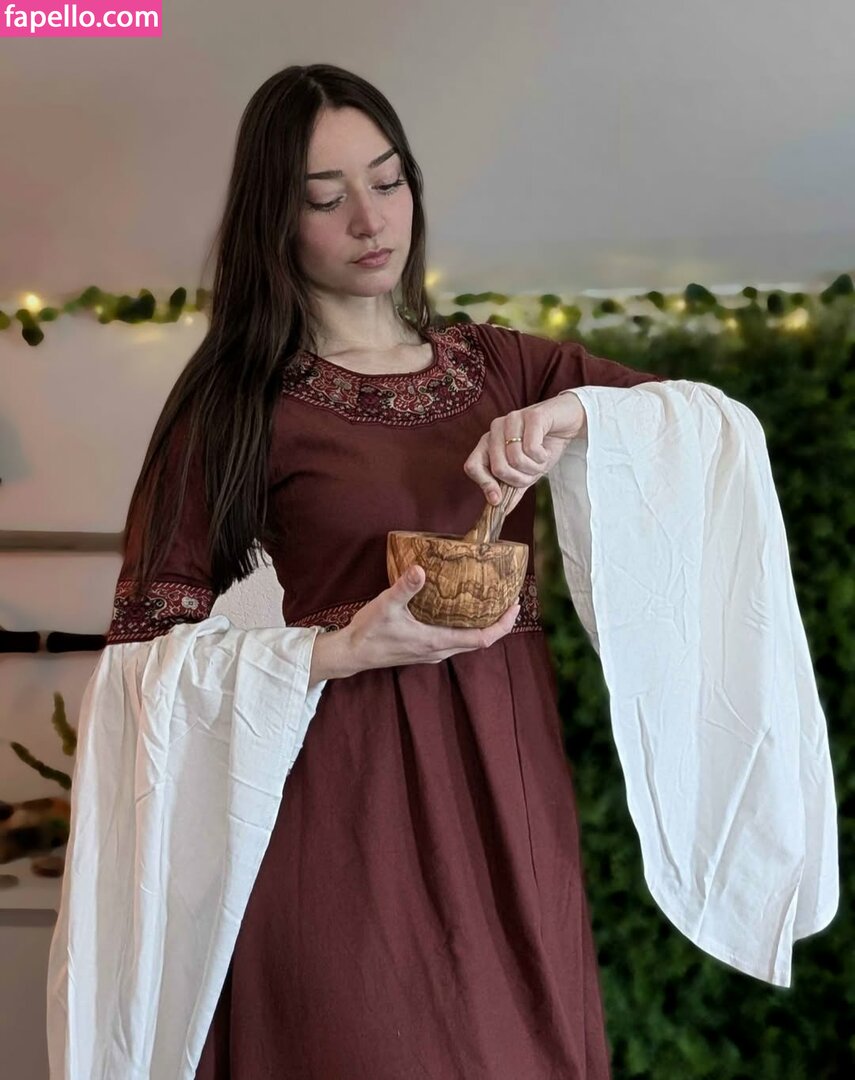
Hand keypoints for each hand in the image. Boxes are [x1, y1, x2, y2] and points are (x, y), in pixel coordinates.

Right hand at [316, 565, 521, 678]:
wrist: (351, 653)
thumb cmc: (368, 632)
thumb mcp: (386, 606)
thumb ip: (405, 587)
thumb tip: (421, 569)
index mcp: (436, 642)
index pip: (481, 639)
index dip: (502, 625)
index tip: (515, 606)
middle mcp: (438, 651)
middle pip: (480, 642)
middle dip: (498, 623)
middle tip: (510, 601)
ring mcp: (431, 653)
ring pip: (467, 643)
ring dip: (483, 627)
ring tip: (492, 605)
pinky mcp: (423, 651)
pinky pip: (455, 642)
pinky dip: (467, 628)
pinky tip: (463, 613)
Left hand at [462, 391, 585, 511]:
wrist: (569, 422)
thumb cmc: (544, 445)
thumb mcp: (527, 471)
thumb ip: (512, 488)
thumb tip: (500, 510)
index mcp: (489, 442)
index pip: (472, 466)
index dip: (485, 485)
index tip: (498, 499)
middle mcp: (496, 428)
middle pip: (498, 467)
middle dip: (520, 478)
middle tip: (533, 472)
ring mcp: (512, 419)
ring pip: (515, 459)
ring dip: (534, 467)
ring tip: (541, 459)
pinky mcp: (532, 415)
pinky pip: (531, 448)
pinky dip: (542, 457)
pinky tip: (546, 450)